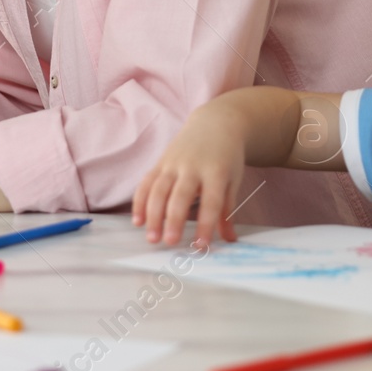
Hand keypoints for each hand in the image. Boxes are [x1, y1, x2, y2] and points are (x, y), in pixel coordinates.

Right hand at [132, 101, 247, 246]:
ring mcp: (173, 163)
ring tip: (152, 237)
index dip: (205, 224)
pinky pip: (147, 183)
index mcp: (216, 172)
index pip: (211, 201)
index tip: (201, 246)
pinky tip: (138, 220)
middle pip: (180, 195)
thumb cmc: (226, 156)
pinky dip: (140, 202)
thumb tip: (229, 239)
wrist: (215, 124)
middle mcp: (192, 166)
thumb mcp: (233, 179)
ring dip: (153, 215)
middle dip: (174, 219)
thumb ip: (227, 210)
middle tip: (170, 242)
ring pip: (159, 190)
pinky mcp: (160, 162)